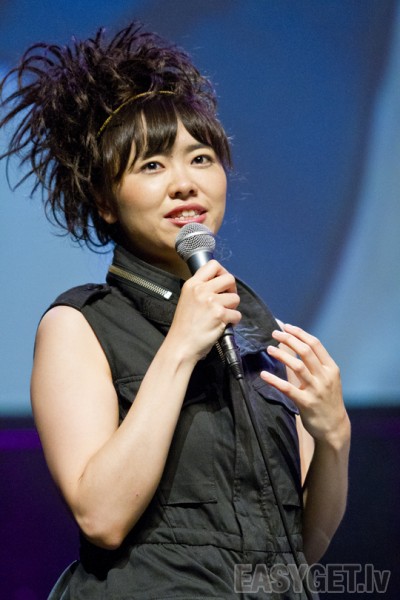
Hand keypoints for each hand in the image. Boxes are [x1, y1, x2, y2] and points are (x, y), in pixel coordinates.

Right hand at [168, 260, 241, 362]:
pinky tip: (223, 325)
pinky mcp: (220, 315)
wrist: (181, 345)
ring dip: (233, 307)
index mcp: (192, 284)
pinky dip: (233, 321)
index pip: (213, 265)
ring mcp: (211, 302)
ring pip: (235, 297)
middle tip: (227, 300)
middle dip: (232, 289)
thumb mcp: (187, 299)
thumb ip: (200, 289)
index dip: (222, 272)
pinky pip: (237, 314)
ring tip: (223, 315)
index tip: (222, 283)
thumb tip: (219, 285)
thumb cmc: (184, 327)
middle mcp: (201, 290)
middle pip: (229, 278)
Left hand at [261, 324, 349, 445]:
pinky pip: (288, 388)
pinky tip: (263, 375)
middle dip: (289, 339)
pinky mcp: (306, 403)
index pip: (315, 344)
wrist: (335, 427)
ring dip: (282, 355)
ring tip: (269, 349)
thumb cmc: (327, 400)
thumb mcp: (327, 379)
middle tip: (275, 333)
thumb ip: (314, 364)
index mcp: (330, 368)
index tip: (286, 326)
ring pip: (298, 366)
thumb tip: (296, 344)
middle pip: (306, 351)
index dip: (299, 333)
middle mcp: (325, 376)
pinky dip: (274, 380)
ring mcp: (316, 390)